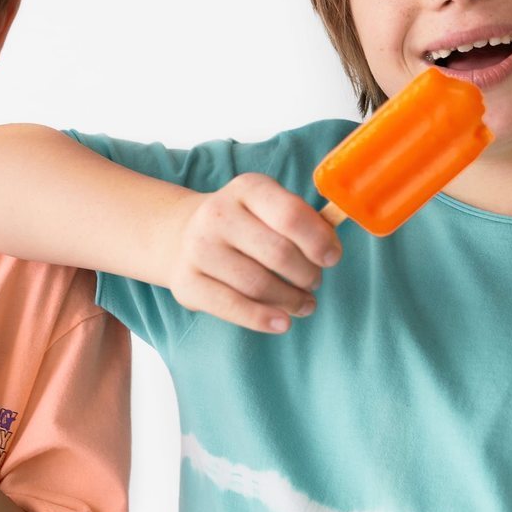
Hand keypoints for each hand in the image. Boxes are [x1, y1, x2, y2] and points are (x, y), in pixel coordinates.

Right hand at [168, 173, 341, 333]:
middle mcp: (218, 214)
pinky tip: (282, 322)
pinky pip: (233, 307)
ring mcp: (199, 249)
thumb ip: (302, 221)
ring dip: (291, 300)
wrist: (180, 235)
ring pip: (259, 285)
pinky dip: (263, 319)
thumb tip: (330, 249)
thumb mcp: (268, 207)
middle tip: (314, 282)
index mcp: (247, 188)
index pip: (291, 215)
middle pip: (279, 254)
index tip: (331, 258)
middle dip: (308, 275)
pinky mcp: (186, 282)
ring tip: (304, 304)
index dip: (319, 241)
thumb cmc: (243, 225)